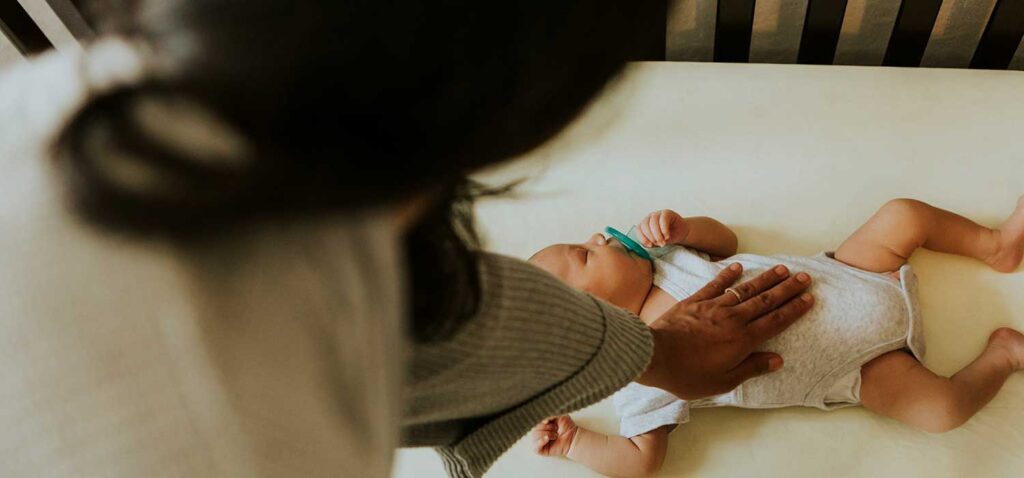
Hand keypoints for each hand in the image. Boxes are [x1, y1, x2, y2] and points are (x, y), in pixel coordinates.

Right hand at [531, 415, 578, 456]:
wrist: (574, 438)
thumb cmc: (568, 428)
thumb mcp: (560, 418)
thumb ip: (551, 418)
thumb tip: (543, 422)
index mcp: (543, 430)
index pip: (537, 426)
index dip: (545, 425)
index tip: (555, 426)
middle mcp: (541, 437)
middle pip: (534, 431)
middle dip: (546, 429)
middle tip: (556, 432)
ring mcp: (541, 444)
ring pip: (534, 438)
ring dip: (545, 434)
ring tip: (555, 436)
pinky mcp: (543, 451)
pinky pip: (535, 448)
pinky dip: (540, 442)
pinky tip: (547, 439)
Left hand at [636, 209, 687, 246]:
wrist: (680, 233)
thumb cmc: (667, 238)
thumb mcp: (657, 242)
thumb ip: (651, 242)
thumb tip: (648, 245)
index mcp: (644, 224)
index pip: (639, 229)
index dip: (643, 237)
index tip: (650, 245)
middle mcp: (649, 218)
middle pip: (645, 225)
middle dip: (651, 236)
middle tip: (658, 244)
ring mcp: (658, 214)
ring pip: (653, 222)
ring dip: (657, 234)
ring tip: (663, 242)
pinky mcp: (667, 213)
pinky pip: (663, 219)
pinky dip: (664, 229)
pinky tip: (667, 236)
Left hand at [637, 263, 813, 399]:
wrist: (654, 356)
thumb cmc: (687, 375)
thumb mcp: (722, 381)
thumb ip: (751, 368)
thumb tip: (777, 359)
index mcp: (742, 340)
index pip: (775, 321)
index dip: (794, 309)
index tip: (809, 298)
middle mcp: (732, 319)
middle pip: (766, 301)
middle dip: (787, 288)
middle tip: (804, 277)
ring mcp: (713, 307)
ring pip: (745, 289)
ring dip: (765, 279)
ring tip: (781, 269)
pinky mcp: (695, 301)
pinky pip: (715, 284)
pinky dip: (727, 274)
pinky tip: (738, 267)